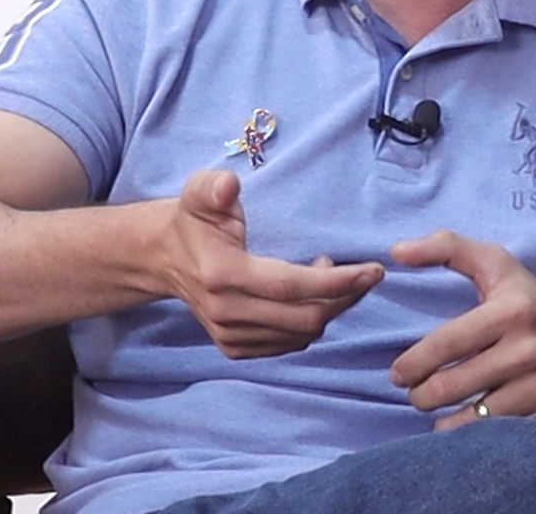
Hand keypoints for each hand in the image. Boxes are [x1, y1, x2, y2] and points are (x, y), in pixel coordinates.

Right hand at [156, 169, 383, 358]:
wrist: (164, 258)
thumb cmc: (192, 220)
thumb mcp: (197, 193)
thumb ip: (213, 187)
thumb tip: (229, 186)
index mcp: (222, 274)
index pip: (291, 286)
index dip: (336, 281)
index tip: (372, 270)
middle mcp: (226, 313)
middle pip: (304, 318)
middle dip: (345, 298)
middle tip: (365, 273)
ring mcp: (229, 336)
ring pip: (300, 335)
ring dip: (330, 308)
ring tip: (332, 275)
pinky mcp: (234, 348)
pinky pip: (288, 344)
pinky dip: (310, 323)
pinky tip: (311, 296)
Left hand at [388, 228, 535, 428]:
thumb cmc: (532, 297)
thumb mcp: (496, 262)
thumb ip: (445, 248)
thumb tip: (397, 251)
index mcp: (510, 310)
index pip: (447, 343)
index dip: (414, 363)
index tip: (398, 373)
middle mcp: (527, 349)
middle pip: (454, 386)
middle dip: (423, 395)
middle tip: (415, 394)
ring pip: (476, 418)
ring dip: (445, 421)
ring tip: (434, 412)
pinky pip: (503, 434)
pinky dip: (477, 437)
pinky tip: (464, 428)